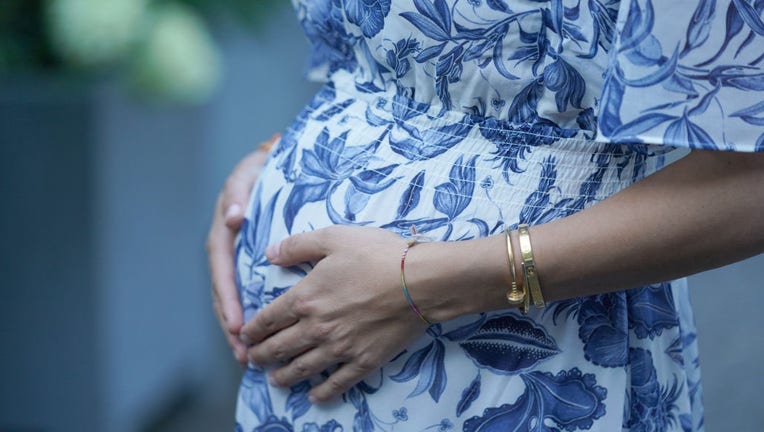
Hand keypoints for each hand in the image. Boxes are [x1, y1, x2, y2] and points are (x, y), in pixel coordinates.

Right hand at [207, 133, 278, 365]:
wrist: (274, 164)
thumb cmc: (263, 168)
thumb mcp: (249, 173)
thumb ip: (239, 191)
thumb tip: (234, 216)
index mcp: (226, 231)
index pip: (223, 269)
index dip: (228, 298)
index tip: (237, 324)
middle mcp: (228, 248)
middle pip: (224, 292)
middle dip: (231, 323)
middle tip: (242, 351)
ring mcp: (238, 258)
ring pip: (233, 298)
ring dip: (237, 328)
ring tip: (246, 357)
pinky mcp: (250, 264)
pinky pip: (247, 292)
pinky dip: (251, 315)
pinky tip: (259, 339)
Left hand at [239, 225, 429, 402]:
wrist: (420, 281)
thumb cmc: (378, 254)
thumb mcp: (334, 238)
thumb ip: (297, 245)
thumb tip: (269, 253)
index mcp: (305, 298)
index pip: (268, 319)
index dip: (252, 330)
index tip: (244, 336)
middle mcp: (316, 328)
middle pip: (280, 348)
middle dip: (261, 356)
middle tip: (253, 360)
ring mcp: (340, 348)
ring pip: (302, 369)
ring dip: (284, 377)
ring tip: (275, 380)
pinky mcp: (364, 361)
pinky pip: (337, 383)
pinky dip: (322, 393)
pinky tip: (314, 396)